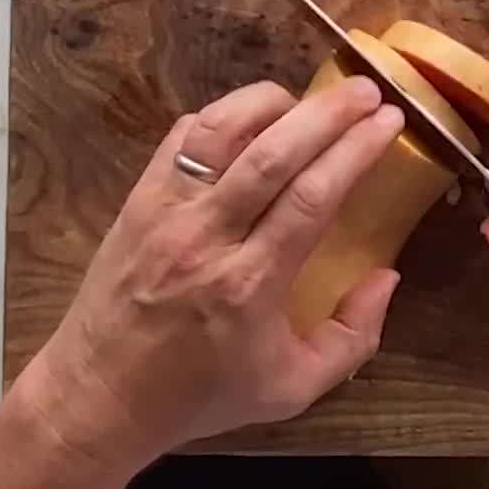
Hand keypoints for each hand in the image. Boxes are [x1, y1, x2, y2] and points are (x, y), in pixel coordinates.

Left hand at [0, 79, 405, 488]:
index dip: (355, 149)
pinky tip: (253, 119)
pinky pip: (182, 139)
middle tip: (368, 90)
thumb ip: (352, 338)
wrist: (99, 398)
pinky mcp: (138, 200)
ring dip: (272, 102)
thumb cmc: (200, 394)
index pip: (312, 196)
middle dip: (328, 113)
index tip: (389, 122)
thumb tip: (388, 275)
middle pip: (273, 153)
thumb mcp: (292, 390)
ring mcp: (165, 213)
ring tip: (310, 98)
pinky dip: (222, 116)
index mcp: (249, 286)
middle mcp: (206, 239)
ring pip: (220, 131)